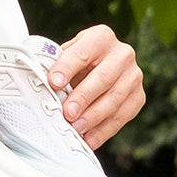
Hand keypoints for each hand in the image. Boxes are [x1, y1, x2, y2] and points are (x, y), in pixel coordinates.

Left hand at [46, 25, 143, 150]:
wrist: (101, 68)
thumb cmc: (78, 64)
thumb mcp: (66, 56)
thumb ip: (56, 66)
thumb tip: (39, 84)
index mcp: (101, 37)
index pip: (83, 52)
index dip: (67, 67)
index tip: (54, 82)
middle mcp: (122, 53)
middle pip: (104, 77)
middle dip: (84, 97)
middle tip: (67, 113)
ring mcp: (133, 75)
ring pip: (115, 98)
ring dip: (94, 117)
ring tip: (76, 128)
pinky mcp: (138, 96)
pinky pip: (122, 116)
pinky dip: (104, 130)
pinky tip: (89, 139)